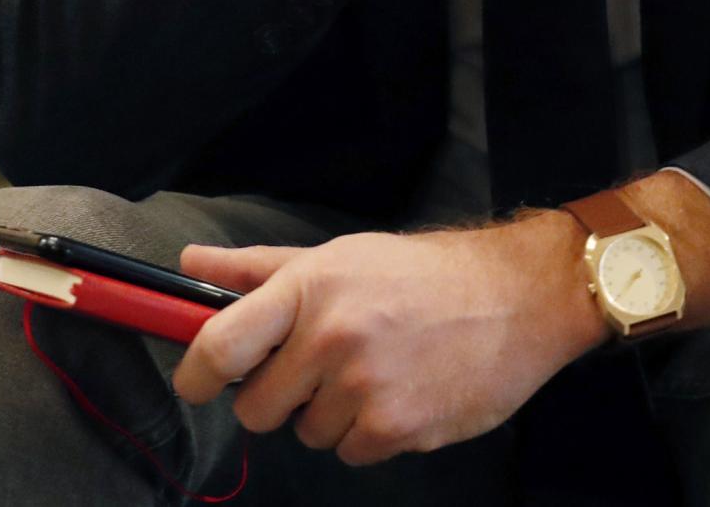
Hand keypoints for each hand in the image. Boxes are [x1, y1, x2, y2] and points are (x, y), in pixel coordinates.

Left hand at [170, 224, 597, 467]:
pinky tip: (401, 394)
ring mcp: (364, 386)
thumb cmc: (425, 275)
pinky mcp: (396, 427)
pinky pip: (350, 453)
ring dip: (331, 415)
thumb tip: (190, 264)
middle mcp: (331, 336)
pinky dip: (370, 434)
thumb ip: (260, 269)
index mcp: (311, 287)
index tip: (199, 383)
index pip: (220, 344)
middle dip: (279, 396)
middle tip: (320, 369)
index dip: (196, 373)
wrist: (520, 298)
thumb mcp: (343, 257)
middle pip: (256, 407)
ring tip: (375, 373)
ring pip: (306, 434)